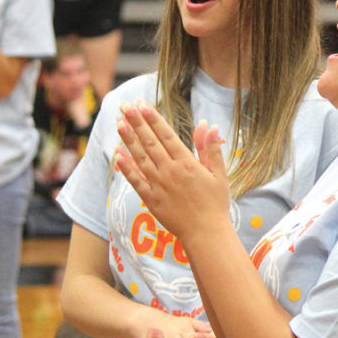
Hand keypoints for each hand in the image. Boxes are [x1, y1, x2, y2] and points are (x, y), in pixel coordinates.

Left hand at [114, 100, 231, 239]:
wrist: (206, 233)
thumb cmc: (215, 203)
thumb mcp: (219, 173)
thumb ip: (211, 148)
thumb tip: (209, 124)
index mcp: (187, 163)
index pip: (166, 135)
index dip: (153, 119)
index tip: (142, 104)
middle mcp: (170, 171)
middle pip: (149, 142)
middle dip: (136, 122)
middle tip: (125, 106)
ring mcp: (158, 185)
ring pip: (140, 157)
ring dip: (128, 139)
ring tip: (118, 122)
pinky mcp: (151, 199)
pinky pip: (135, 180)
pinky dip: (126, 167)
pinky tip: (117, 153)